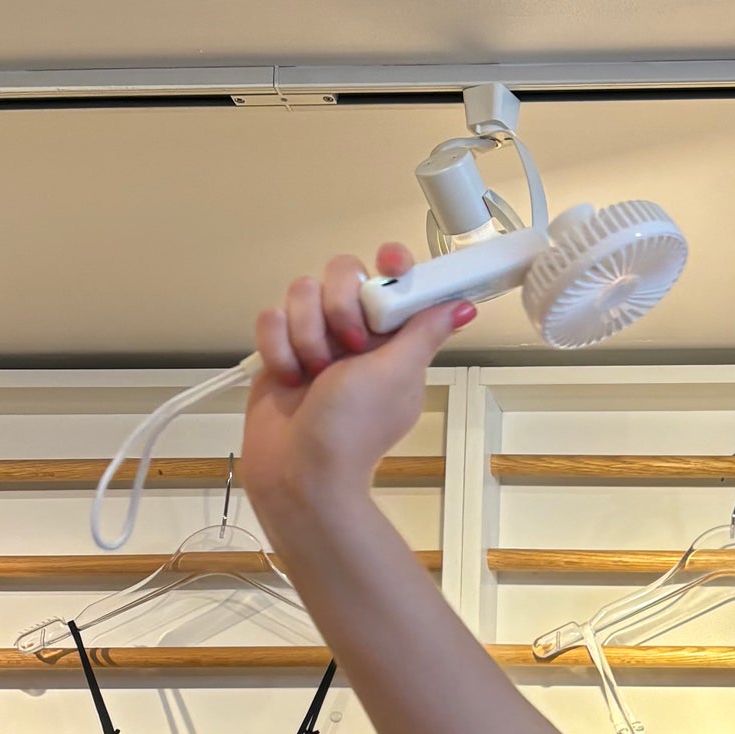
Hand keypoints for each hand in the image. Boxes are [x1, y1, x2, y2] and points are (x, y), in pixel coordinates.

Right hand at [239, 246, 471, 548]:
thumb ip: (425, 332)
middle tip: (349, 346)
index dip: (393, 264)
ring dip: (306, 333)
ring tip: (314, 373)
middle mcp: (355, 333)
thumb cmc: (353, 430)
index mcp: (392, 337)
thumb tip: (463, 306)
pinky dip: (278, 348)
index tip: (390, 262)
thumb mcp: (398, 375)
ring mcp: (316, 339)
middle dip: (339, 305)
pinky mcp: (281, 348)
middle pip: (342, 272)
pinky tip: (290, 377)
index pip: (395, 280)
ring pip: (301, 291)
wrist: (300, 470)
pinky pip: (271, 317)